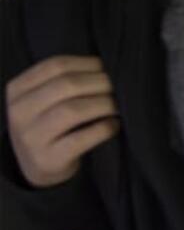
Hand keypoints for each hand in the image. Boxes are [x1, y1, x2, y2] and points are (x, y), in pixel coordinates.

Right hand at [4, 56, 118, 187]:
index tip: (107, 68)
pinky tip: (114, 125)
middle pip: (66, 85)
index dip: (87, 63)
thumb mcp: (45, 99)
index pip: (55, 66)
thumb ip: (66, 80)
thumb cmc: (49, 123)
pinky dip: (104, 128)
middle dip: (100, 82)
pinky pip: (81, 139)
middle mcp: (19, 112)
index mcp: (17, 90)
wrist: (37, 166)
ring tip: (119, 105)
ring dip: (104, 104)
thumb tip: (107, 66)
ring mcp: (31, 137)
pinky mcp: (47, 159)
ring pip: (73, 110)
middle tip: (119, 87)